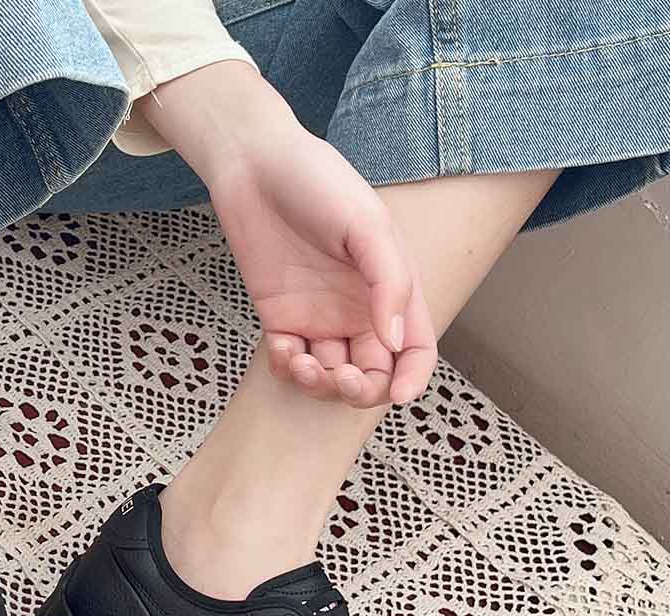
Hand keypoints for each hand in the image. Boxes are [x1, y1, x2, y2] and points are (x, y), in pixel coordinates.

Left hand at [143, 63, 436, 407]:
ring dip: (319, 385)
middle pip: (371, 375)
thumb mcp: (367, 225)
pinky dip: (287, 369)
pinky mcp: (281, 319)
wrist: (254, 166)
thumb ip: (388, 282)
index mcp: (391, 288)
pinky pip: (290, 363)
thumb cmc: (319, 182)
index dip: (413, 378)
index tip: (398, 395)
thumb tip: (395, 342)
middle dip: (359, 389)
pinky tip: (282, 349)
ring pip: (329, 377)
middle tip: (340, 377)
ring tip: (302, 362)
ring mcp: (319, 317)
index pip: (414, 349)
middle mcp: (359, 310)